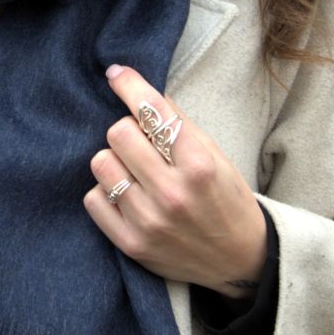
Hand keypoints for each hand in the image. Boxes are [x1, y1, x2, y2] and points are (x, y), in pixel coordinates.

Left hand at [83, 64, 266, 298]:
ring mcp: (150, 221)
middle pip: (118, 133)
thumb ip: (180, 124)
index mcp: (199, 165)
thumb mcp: (216, 156)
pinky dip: (106, 193)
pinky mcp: (131, 244)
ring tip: (134, 171)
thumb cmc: (226, 199)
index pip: (152, 111)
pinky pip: (93, 199)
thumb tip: (137, 87)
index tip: (116, 74)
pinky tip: (127, 196)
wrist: (239, 260)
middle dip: (128, 131)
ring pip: (101, 163)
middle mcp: (173, 193)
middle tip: (142, 143)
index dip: (129, 85)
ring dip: (114, 161)